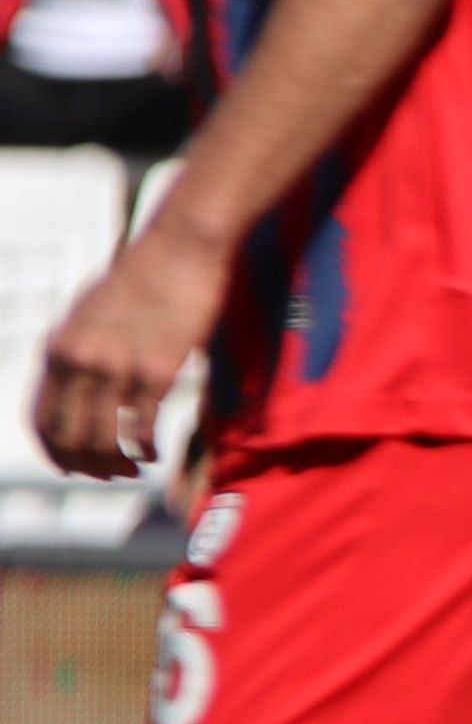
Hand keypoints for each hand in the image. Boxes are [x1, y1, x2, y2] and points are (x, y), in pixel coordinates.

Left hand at [30, 227, 215, 477]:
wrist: (179, 248)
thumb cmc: (143, 275)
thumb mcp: (91, 313)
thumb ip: (81, 348)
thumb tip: (85, 380)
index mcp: (58, 348)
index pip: (41, 418)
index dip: (54, 452)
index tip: (71, 469)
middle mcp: (79, 362)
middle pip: (68, 437)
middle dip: (85, 466)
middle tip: (108, 475)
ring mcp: (115, 368)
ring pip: (100, 440)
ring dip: (114, 464)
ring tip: (132, 469)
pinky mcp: (155, 372)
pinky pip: (141, 428)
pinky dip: (144, 450)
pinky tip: (153, 453)